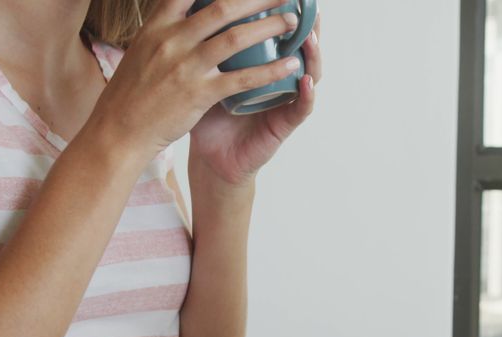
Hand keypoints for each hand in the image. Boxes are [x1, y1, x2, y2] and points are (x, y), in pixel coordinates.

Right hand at [84, 0, 300, 166]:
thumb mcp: (142, 49)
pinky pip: (242, 79)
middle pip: (222, 7)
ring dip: (269, 26)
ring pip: (236, 38)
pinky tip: (290, 65)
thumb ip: (166, 29)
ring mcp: (185, 67)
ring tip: (292, 21)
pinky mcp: (198, 94)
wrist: (118, 130)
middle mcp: (172, 40)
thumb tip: (184, 10)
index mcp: (157, 26)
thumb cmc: (132, 92)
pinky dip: (269, 70)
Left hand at [189, 14, 321, 186]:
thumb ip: (202, 46)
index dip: (285, 16)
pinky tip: (305, 80)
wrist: (209, 156)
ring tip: (310, 37)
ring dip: (312, 56)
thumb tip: (189, 10)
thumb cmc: (205, 114)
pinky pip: (301, 108)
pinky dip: (306, 95)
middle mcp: (279, 80)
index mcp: (262, 65)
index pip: (280, 35)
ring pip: (310, 74)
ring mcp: (285, 101)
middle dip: (309, 27)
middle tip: (309, 7)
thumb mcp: (204, 74)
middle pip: (301, 48)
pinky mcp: (284, 125)